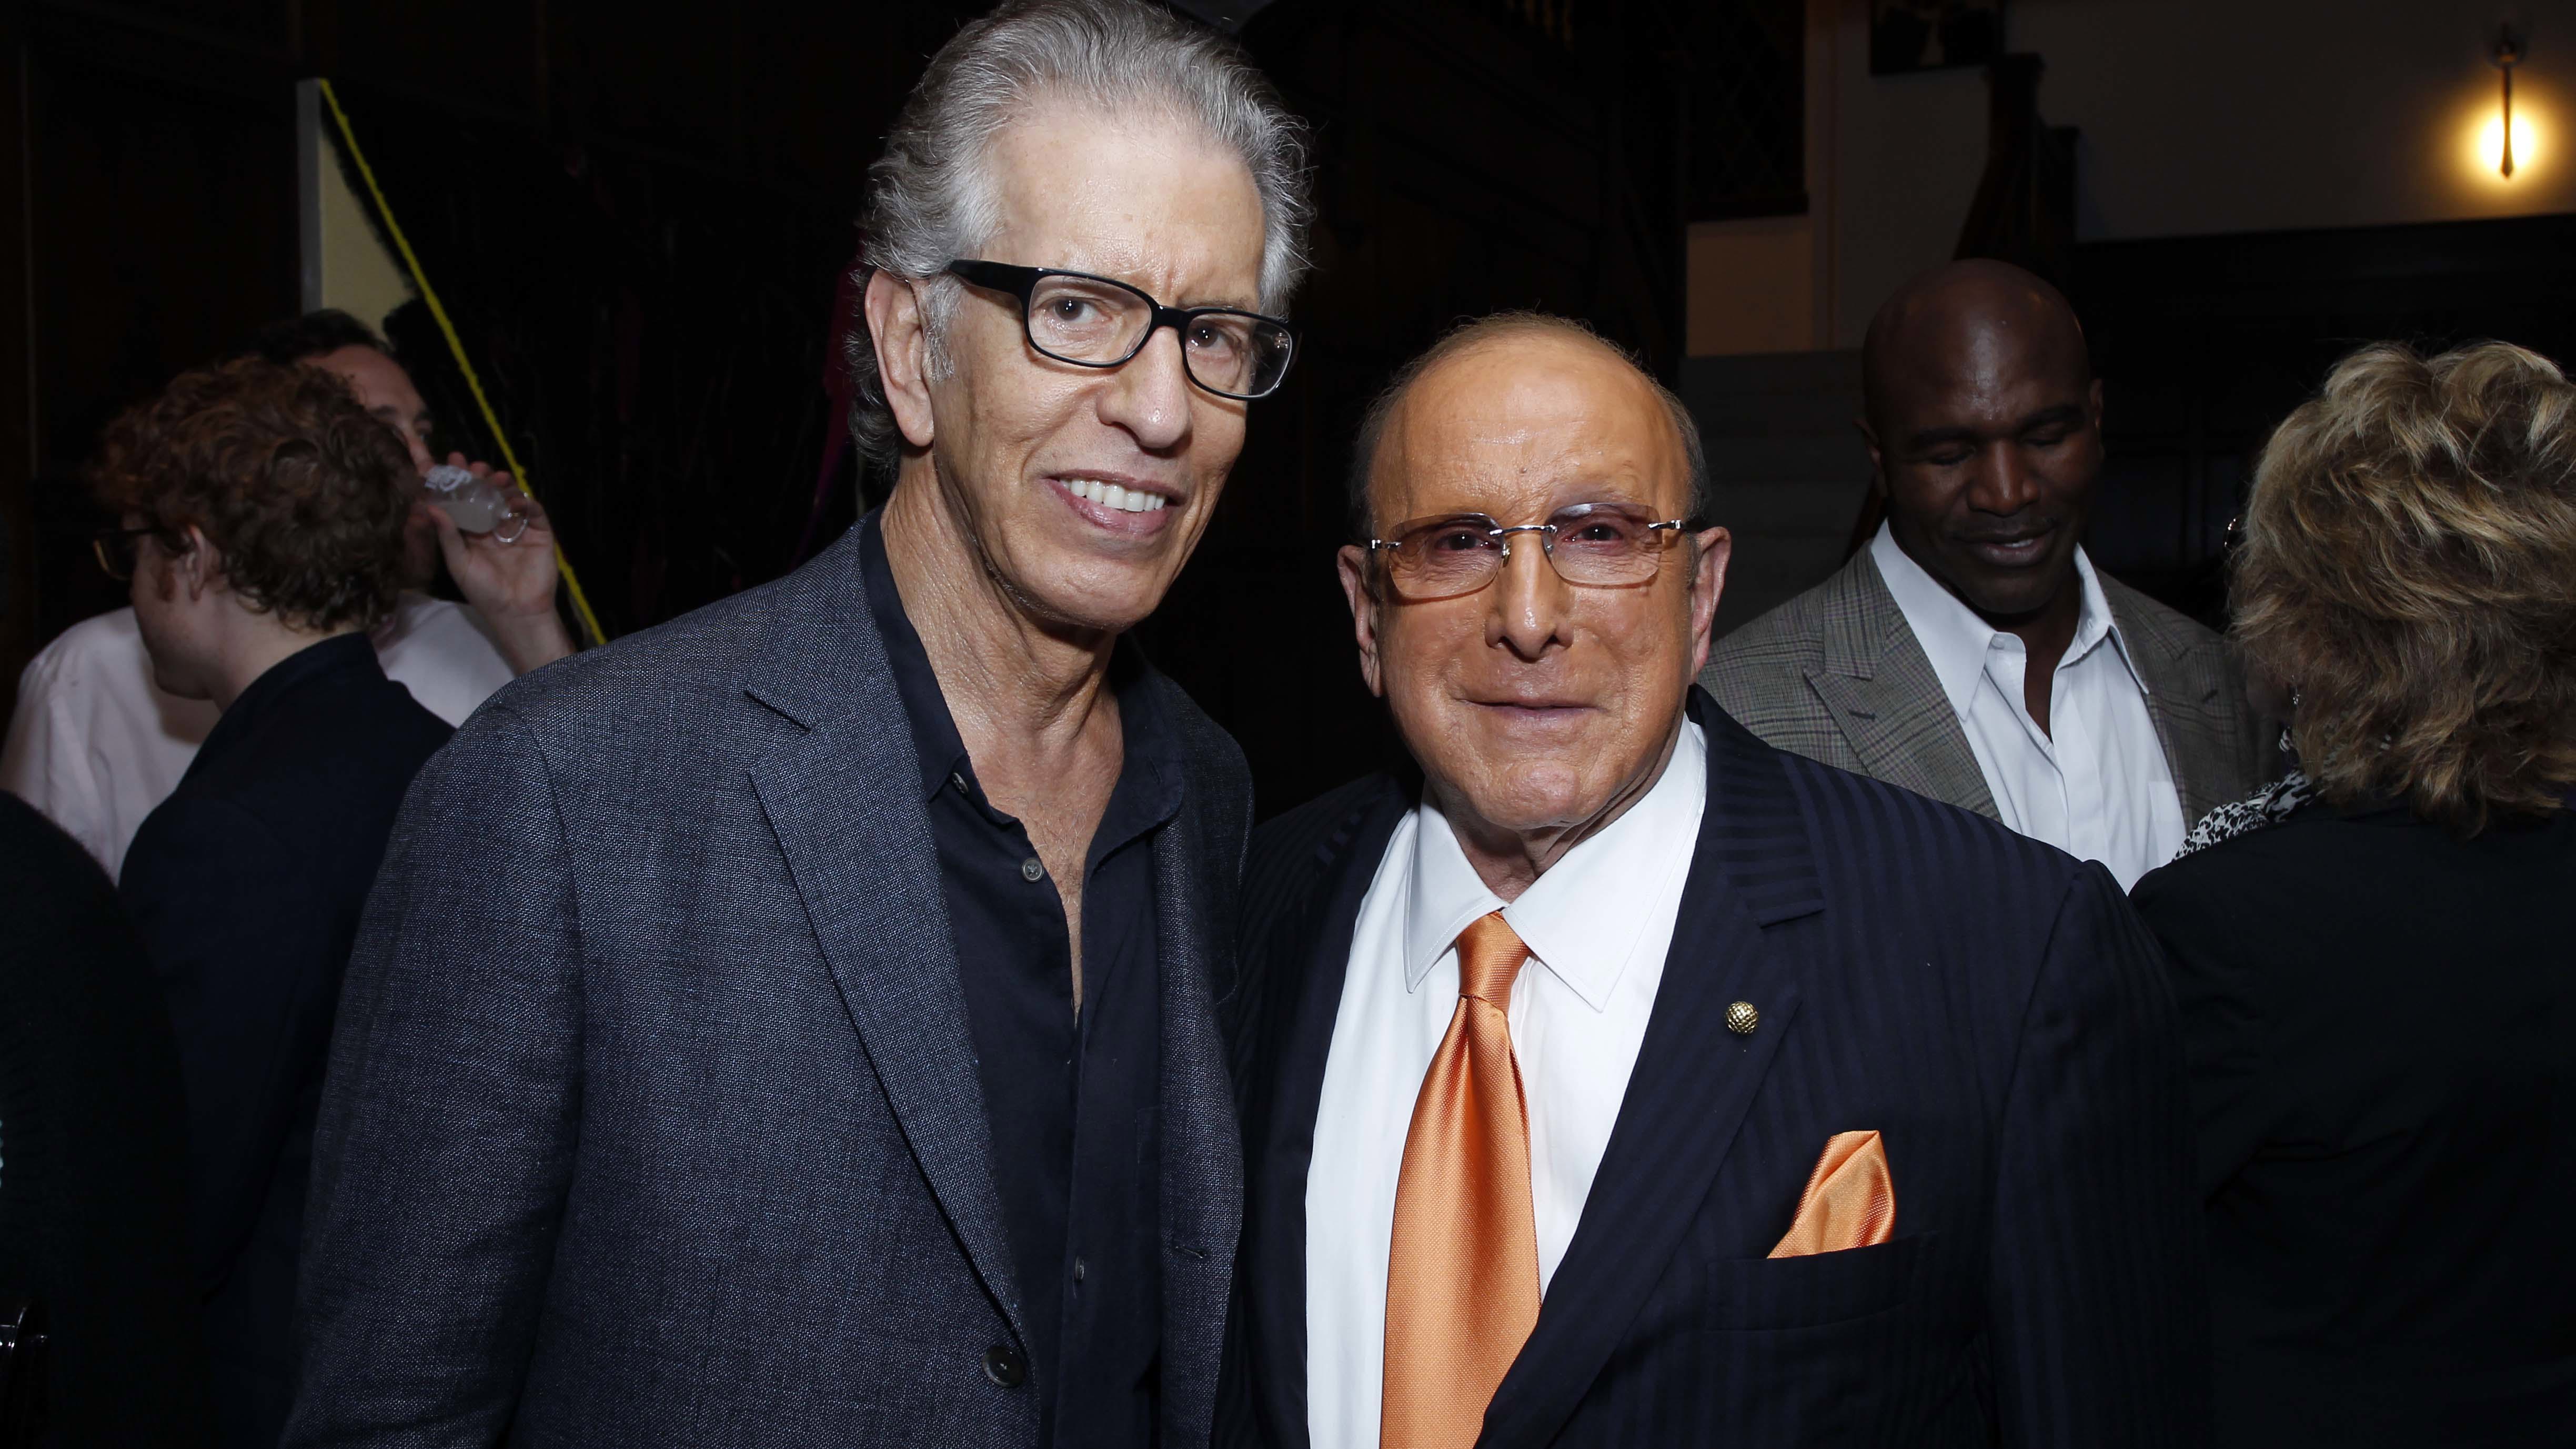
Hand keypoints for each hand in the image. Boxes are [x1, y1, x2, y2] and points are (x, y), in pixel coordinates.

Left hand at [427, 452, 576, 673]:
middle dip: (480, 478)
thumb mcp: (458, 563)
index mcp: (472, 532)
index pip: (463, 501)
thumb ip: (447, 536)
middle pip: (486, 494)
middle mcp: (493, 526)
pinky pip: (533, 512)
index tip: (448, 463)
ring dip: (502, 485)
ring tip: (495, 477)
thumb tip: (431, 507)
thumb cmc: (483, 591)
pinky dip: (525, 502)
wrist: (516, 611)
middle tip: (474, 466)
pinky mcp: (538, 532)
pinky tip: (515, 499)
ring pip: (509, 498)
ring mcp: (517, 528)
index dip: (457, 483)